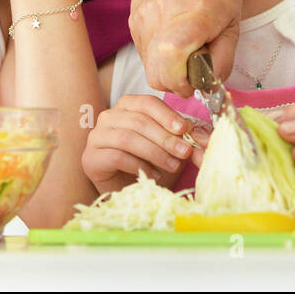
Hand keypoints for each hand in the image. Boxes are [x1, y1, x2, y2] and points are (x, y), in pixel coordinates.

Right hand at [82, 95, 209, 193]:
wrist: (127, 190)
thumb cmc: (148, 163)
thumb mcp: (170, 148)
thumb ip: (185, 139)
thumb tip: (204, 137)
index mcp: (126, 106)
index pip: (146, 103)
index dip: (166, 115)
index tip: (184, 129)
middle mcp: (108, 117)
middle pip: (139, 121)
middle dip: (165, 138)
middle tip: (185, 153)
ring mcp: (96, 137)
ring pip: (128, 138)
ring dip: (155, 152)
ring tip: (172, 166)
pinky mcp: (90, 158)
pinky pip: (116, 157)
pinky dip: (139, 166)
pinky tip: (153, 175)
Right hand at [127, 0, 239, 95]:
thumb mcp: (233, 21)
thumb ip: (223, 59)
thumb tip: (209, 86)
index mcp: (192, 16)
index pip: (170, 69)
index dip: (183, 84)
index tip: (198, 79)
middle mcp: (160, 17)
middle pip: (156, 76)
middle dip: (176, 82)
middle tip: (194, 68)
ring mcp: (142, 18)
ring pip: (149, 66)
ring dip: (168, 67)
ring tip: (187, 46)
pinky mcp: (132, 20)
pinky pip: (144, 52)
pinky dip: (160, 54)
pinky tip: (174, 35)